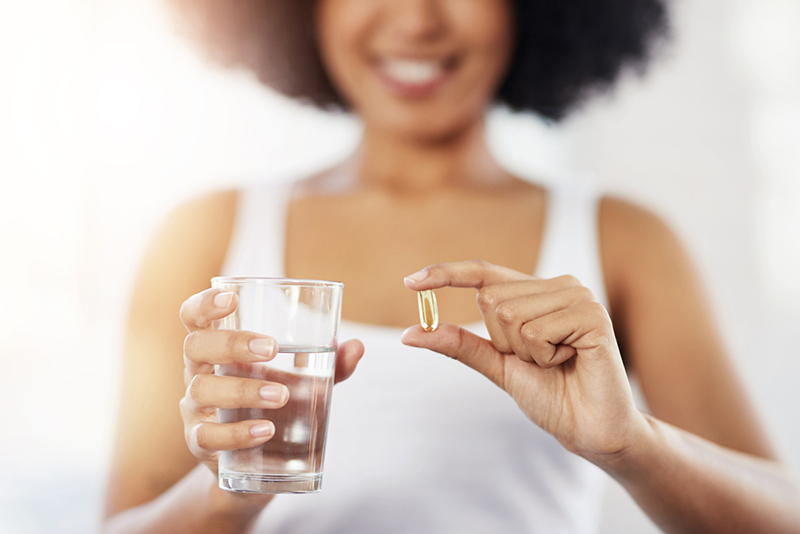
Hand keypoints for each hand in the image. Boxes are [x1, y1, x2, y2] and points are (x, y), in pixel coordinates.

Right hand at [178, 288, 363, 479]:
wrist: (259, 465)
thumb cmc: (275, 406)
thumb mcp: (303, 382)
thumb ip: (330, 365)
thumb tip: (357, 347)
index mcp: (218, 348)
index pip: (195, 318)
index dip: (205, 303)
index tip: (231, 298)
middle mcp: (198, 373)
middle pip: (195, 346)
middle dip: (232, 343)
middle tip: (270, 349)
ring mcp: (194, 409)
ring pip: (201, 390)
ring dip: (242, 390)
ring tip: (281, 396)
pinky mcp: (200, 443)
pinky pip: (207, 436)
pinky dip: (236, 433)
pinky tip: (265, 431)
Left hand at [401, 260, 648, 464]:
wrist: (590, 429)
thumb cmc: (550, 395)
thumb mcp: (497, 366)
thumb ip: (460, 344)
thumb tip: (411, 333)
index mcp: (536, 293)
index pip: (484, 272)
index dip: (446, 274)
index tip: (410, 282)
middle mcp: (558, 286)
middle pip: (492, 299)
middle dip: (504, 341)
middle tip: (539, 360)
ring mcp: (578, 297)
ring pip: (511, 315)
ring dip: (526, 352)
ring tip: (556, 362)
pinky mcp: (592, 315)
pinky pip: (536, 332)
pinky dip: (545, 356)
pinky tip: (570, 362)